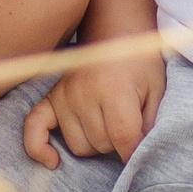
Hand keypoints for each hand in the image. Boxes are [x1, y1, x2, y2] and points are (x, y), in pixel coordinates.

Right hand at [23, 55, 166, 166]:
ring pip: (78, 145)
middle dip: (117, 144)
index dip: (134, 152)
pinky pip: (35, 128)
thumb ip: (150, 125)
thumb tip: (138, 157)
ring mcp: (64, 96)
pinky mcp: (52, 98)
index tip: (141, 153)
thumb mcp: (157, 91)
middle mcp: (84, 93)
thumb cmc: (140, 64)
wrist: (115, 32)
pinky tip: (52, 160)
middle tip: (127, 125)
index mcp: (114, 89)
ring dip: (94, 144)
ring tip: (106, 126)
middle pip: (100, 145)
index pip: (123, 138)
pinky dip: (39, 147)